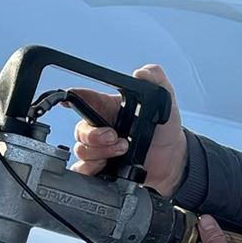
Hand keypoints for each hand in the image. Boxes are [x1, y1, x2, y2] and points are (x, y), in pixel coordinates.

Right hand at [69, 63, 187, 195]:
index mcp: (109, 108)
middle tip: (113, 136)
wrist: (173, 162)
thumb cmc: (164, 131)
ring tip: (122, 151)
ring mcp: (99, 151)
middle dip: (93, 134)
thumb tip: (143, 72)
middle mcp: (100, 129)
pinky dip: (91, 170)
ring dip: (98, 152)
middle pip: (79, 129)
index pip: (84, 99)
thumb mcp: (165, 102)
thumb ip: (157, 81)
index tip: (68, 99)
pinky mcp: (100, 170)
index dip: (72, 97)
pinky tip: (107, 168)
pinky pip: (82, 171)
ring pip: (80, 150)